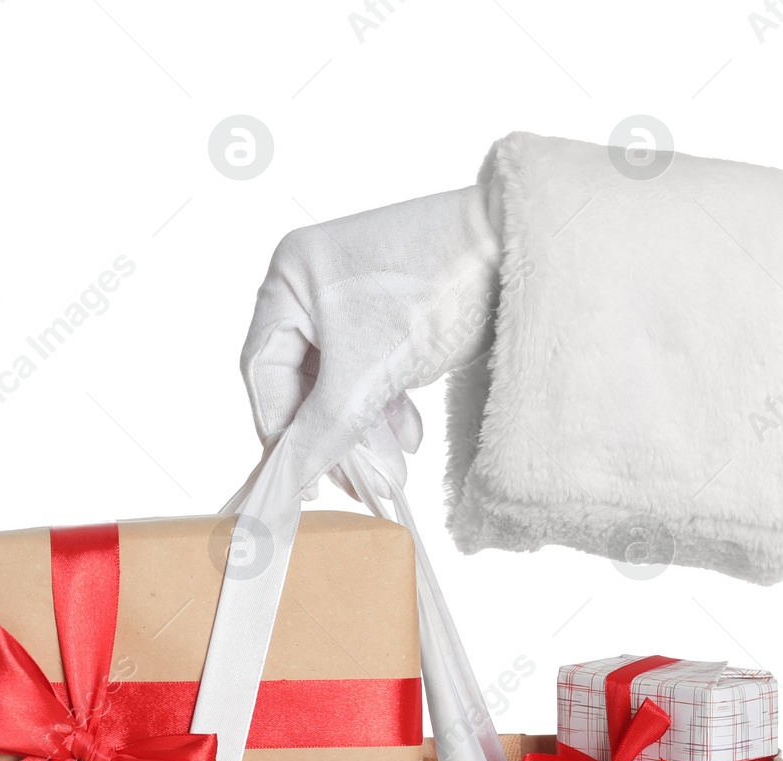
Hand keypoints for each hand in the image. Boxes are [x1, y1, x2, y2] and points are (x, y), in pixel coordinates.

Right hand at [240, 184, 500, 496]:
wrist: (517, 253)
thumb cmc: (434, 287)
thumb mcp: (367, 370)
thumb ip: (322, 430)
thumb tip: (290, 481)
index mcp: (291, 278)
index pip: (265, 371)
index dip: (279, 430)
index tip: (300, 480)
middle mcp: (316, 286)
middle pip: (304, 382)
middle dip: (333, 436)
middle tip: (355, 485)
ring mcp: (357, 304)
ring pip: (343, 386)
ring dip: (366, 433)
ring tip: (391, 473)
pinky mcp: (395, 322)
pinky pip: (375, 377)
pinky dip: (389, 412)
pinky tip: (409, 439)